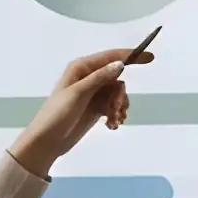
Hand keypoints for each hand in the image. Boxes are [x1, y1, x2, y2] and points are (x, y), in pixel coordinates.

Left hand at [5, 48, 150, 177]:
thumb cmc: (57, 115)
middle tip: (118, 110)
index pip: (110, 57)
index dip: (131, 56)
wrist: (47, 142)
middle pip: (117, 79)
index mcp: (81, 68)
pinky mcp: (95, 108)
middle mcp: (88, 78)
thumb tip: (120, 64)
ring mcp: (92, 94)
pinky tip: (111, 125)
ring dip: (119, 107)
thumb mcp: (79, 93)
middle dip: (121, 95)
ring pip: (117, 94)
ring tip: (114, 120)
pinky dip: (115, 115)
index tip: (150, 58)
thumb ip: (100, 78)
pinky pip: (113, 106)